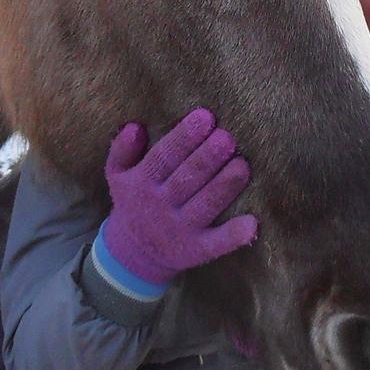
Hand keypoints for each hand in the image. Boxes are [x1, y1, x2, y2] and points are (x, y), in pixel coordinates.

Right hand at [102, 108, 256, 286]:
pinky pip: (216, 244)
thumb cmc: (133, 200)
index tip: (205, 116)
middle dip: (207, 157)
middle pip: (187, 178)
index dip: (184, 137)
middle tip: (227, 138)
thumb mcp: (117, 175)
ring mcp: (180, 229)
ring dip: (224, 185)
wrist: (132, 253)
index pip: (164, 157)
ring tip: (242, 164)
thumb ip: (121, 150)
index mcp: (142, 183)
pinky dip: (233, 236)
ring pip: (205, 204)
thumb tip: (135, 127)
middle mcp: (160, 206)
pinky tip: (252, 224)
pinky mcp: (196, 250)